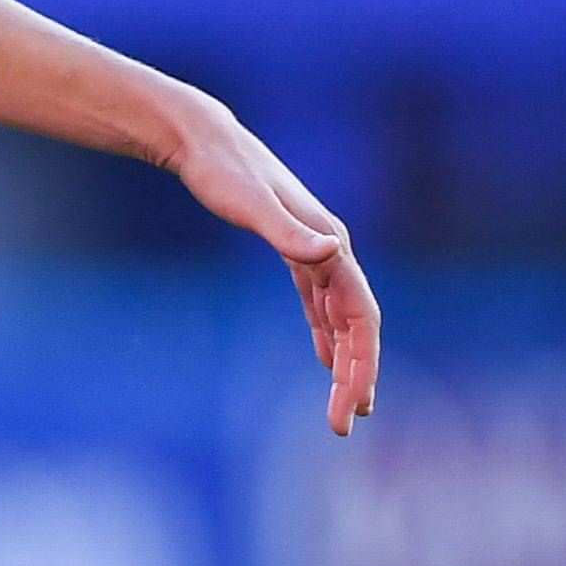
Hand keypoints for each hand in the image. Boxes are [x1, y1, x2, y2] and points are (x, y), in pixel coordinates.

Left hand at [168, 102, 381, 434]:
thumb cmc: (222, 171)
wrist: (204, 141)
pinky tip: (323, 359)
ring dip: (347, 360)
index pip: (361, 319)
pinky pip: (319, 303)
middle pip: (357, 324)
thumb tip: (331, 251)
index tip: (351, 407)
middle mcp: (330, 249)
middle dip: (355, 374)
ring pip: (341, 316)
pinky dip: (325, 333)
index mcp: (331, 246)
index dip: (360, 365)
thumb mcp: (250, 203)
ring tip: (347, 404)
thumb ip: (289, 232)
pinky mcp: (292, 252)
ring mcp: (314, 250)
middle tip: (344, 424)